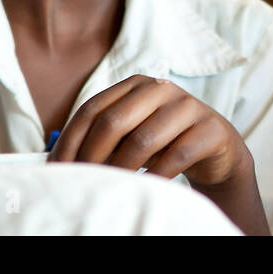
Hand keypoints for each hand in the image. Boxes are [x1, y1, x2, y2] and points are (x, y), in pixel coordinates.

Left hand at [49, 75, 251, 188]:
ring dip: (122, 169)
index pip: (92, 109)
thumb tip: (57, 160)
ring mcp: (187, 106)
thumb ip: (102, 137)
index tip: (57, 171)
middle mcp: (160, 88)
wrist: (215, 147)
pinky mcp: (210, 128)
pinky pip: (177, 155)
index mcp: (135, 85)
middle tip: (83, 183)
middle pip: (114, 121)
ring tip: (111, 188)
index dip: (70, 141)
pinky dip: (156, 176)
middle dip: (92, 157)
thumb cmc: (164, 141)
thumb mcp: (132, 133)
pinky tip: (146, 187)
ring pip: (143, 139)